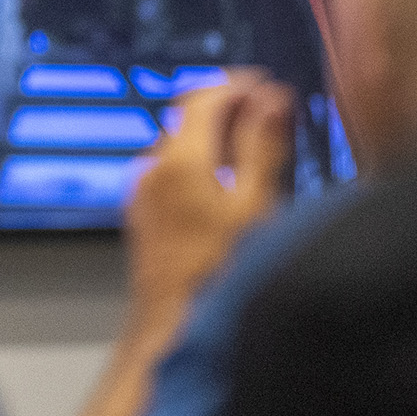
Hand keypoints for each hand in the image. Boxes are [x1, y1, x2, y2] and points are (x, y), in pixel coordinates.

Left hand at [125, 75, 293, 318]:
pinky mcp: (143, 216)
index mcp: (178, 160)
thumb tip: (273, 99)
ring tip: (257, 148)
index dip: (239, 85)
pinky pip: (171, 173)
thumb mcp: (257, 205)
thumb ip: (264, 146)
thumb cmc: (220, 278)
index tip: (267, 85)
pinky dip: (201, 165)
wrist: (176, 330)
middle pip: (190, 118)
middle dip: (230, 109)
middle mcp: (151, 170)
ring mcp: (143, 194)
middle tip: (269, 112)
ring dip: (216, 138)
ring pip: (180, 146)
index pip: (204, 96)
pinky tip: (229, 186)